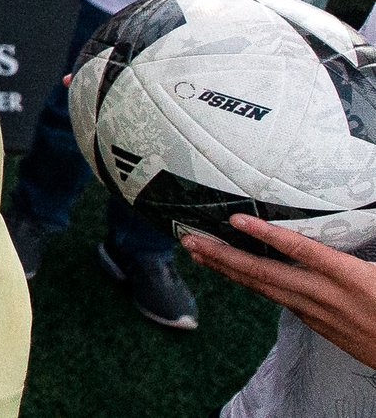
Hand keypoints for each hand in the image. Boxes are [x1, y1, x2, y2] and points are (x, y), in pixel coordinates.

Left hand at [185, 216, 375, 369]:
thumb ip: (354, 245)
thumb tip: (348, 219)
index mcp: (348, 276)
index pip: (301, 250)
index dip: (268, 234)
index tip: (236, 220)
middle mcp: (327, 295)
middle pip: (267, 272)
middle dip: (225, 256)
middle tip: (190, 240)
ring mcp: (318, 313)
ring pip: (265, 288)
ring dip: (229, 271)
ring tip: (198, 253)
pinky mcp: (317, 325)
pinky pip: (278, 300)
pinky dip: (252, 286)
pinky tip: (232, 276)